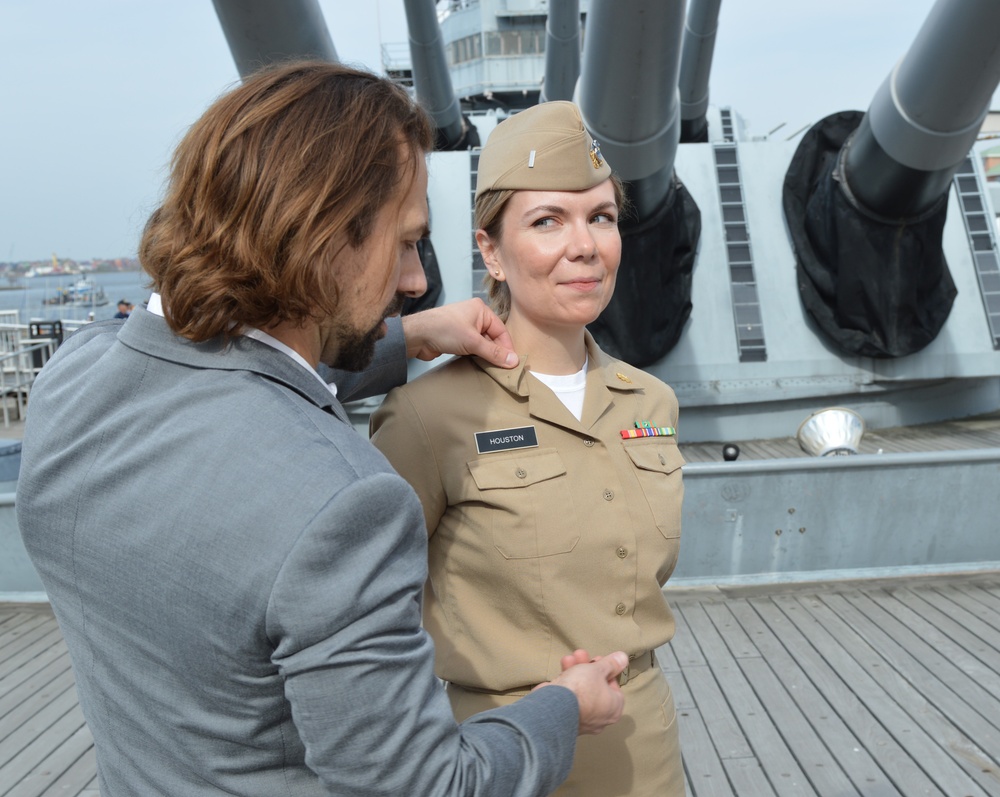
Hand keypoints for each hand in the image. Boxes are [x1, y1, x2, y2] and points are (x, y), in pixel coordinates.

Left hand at [400, 299, 517, 368]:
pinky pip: (473, 348)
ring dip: (486, 355)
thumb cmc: (444, 330)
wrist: (416, 336)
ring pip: (482, 344)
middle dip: (496, 352)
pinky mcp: (457, 338)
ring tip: (492, 369)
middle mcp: (474, 316)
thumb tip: (513, 361)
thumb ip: (494, 352)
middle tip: (503, 369)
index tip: (512, 363)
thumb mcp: (473, 342)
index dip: (507, 347)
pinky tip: (479, 365)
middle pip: (493, 337)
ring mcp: (465, 327)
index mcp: (481, 310)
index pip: (501, 330)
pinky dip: (477, 356)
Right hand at [536, 650, 626, 734]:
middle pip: (596, 687)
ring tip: (569, 658)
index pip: (614, 686)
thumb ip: (611, 663)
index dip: (606, 670)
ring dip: (575, 671)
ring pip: (581, 692)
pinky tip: (561, 669)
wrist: (554, 707)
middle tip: (581, 655)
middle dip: (587, 668)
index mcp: (613, 708)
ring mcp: (582, 720)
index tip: (598, 660)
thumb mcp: (597, 669)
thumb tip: (624, 658)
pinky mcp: (566, 718)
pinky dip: (567, 684)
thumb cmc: (582, 688)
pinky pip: (570, 699)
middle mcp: (600, 718)